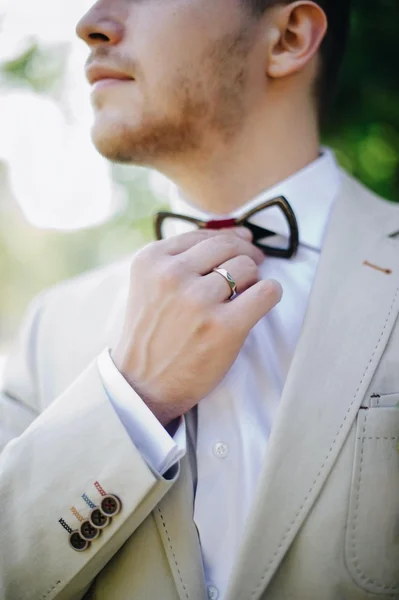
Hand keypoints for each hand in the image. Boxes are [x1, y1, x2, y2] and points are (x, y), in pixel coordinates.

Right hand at [112, 227, 282, 426]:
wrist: (143, 386)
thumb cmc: (154, 334)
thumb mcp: (150, 285)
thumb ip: (182, 260)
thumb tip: (240, 237)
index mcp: (151, 260)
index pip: (203, 235)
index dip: (229, 239)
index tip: (242, 246)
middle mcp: (171, 276)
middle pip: (228, 247)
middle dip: (245, 255)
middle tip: (252, 266)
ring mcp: (197, 301)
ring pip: (247, 267)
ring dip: (253, 279)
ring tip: (245, 294)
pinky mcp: (223, 327)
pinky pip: (266, 292)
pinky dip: (270, 294)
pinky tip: (262, 301)